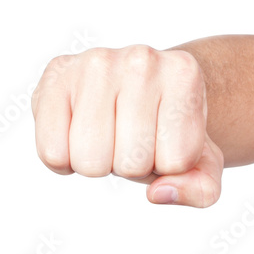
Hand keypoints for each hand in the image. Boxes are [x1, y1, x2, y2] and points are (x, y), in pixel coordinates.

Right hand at [32, 45, 223, 206]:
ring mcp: (95, 63)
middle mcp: (142, 59)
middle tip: (134, 137)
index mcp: (184, 74)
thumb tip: (159, 193)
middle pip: (131, 163)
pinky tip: (79, 132)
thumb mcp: (201, 161)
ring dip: (100, 162)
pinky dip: (64, 160)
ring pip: (90, 161)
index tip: (166, 139)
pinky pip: (52, 152)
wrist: (138, 89)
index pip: (176, 161)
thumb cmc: (168, 128)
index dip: (169, 165)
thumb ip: (201, 189)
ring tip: (110, 132)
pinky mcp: (56, 75)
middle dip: (133, 165)